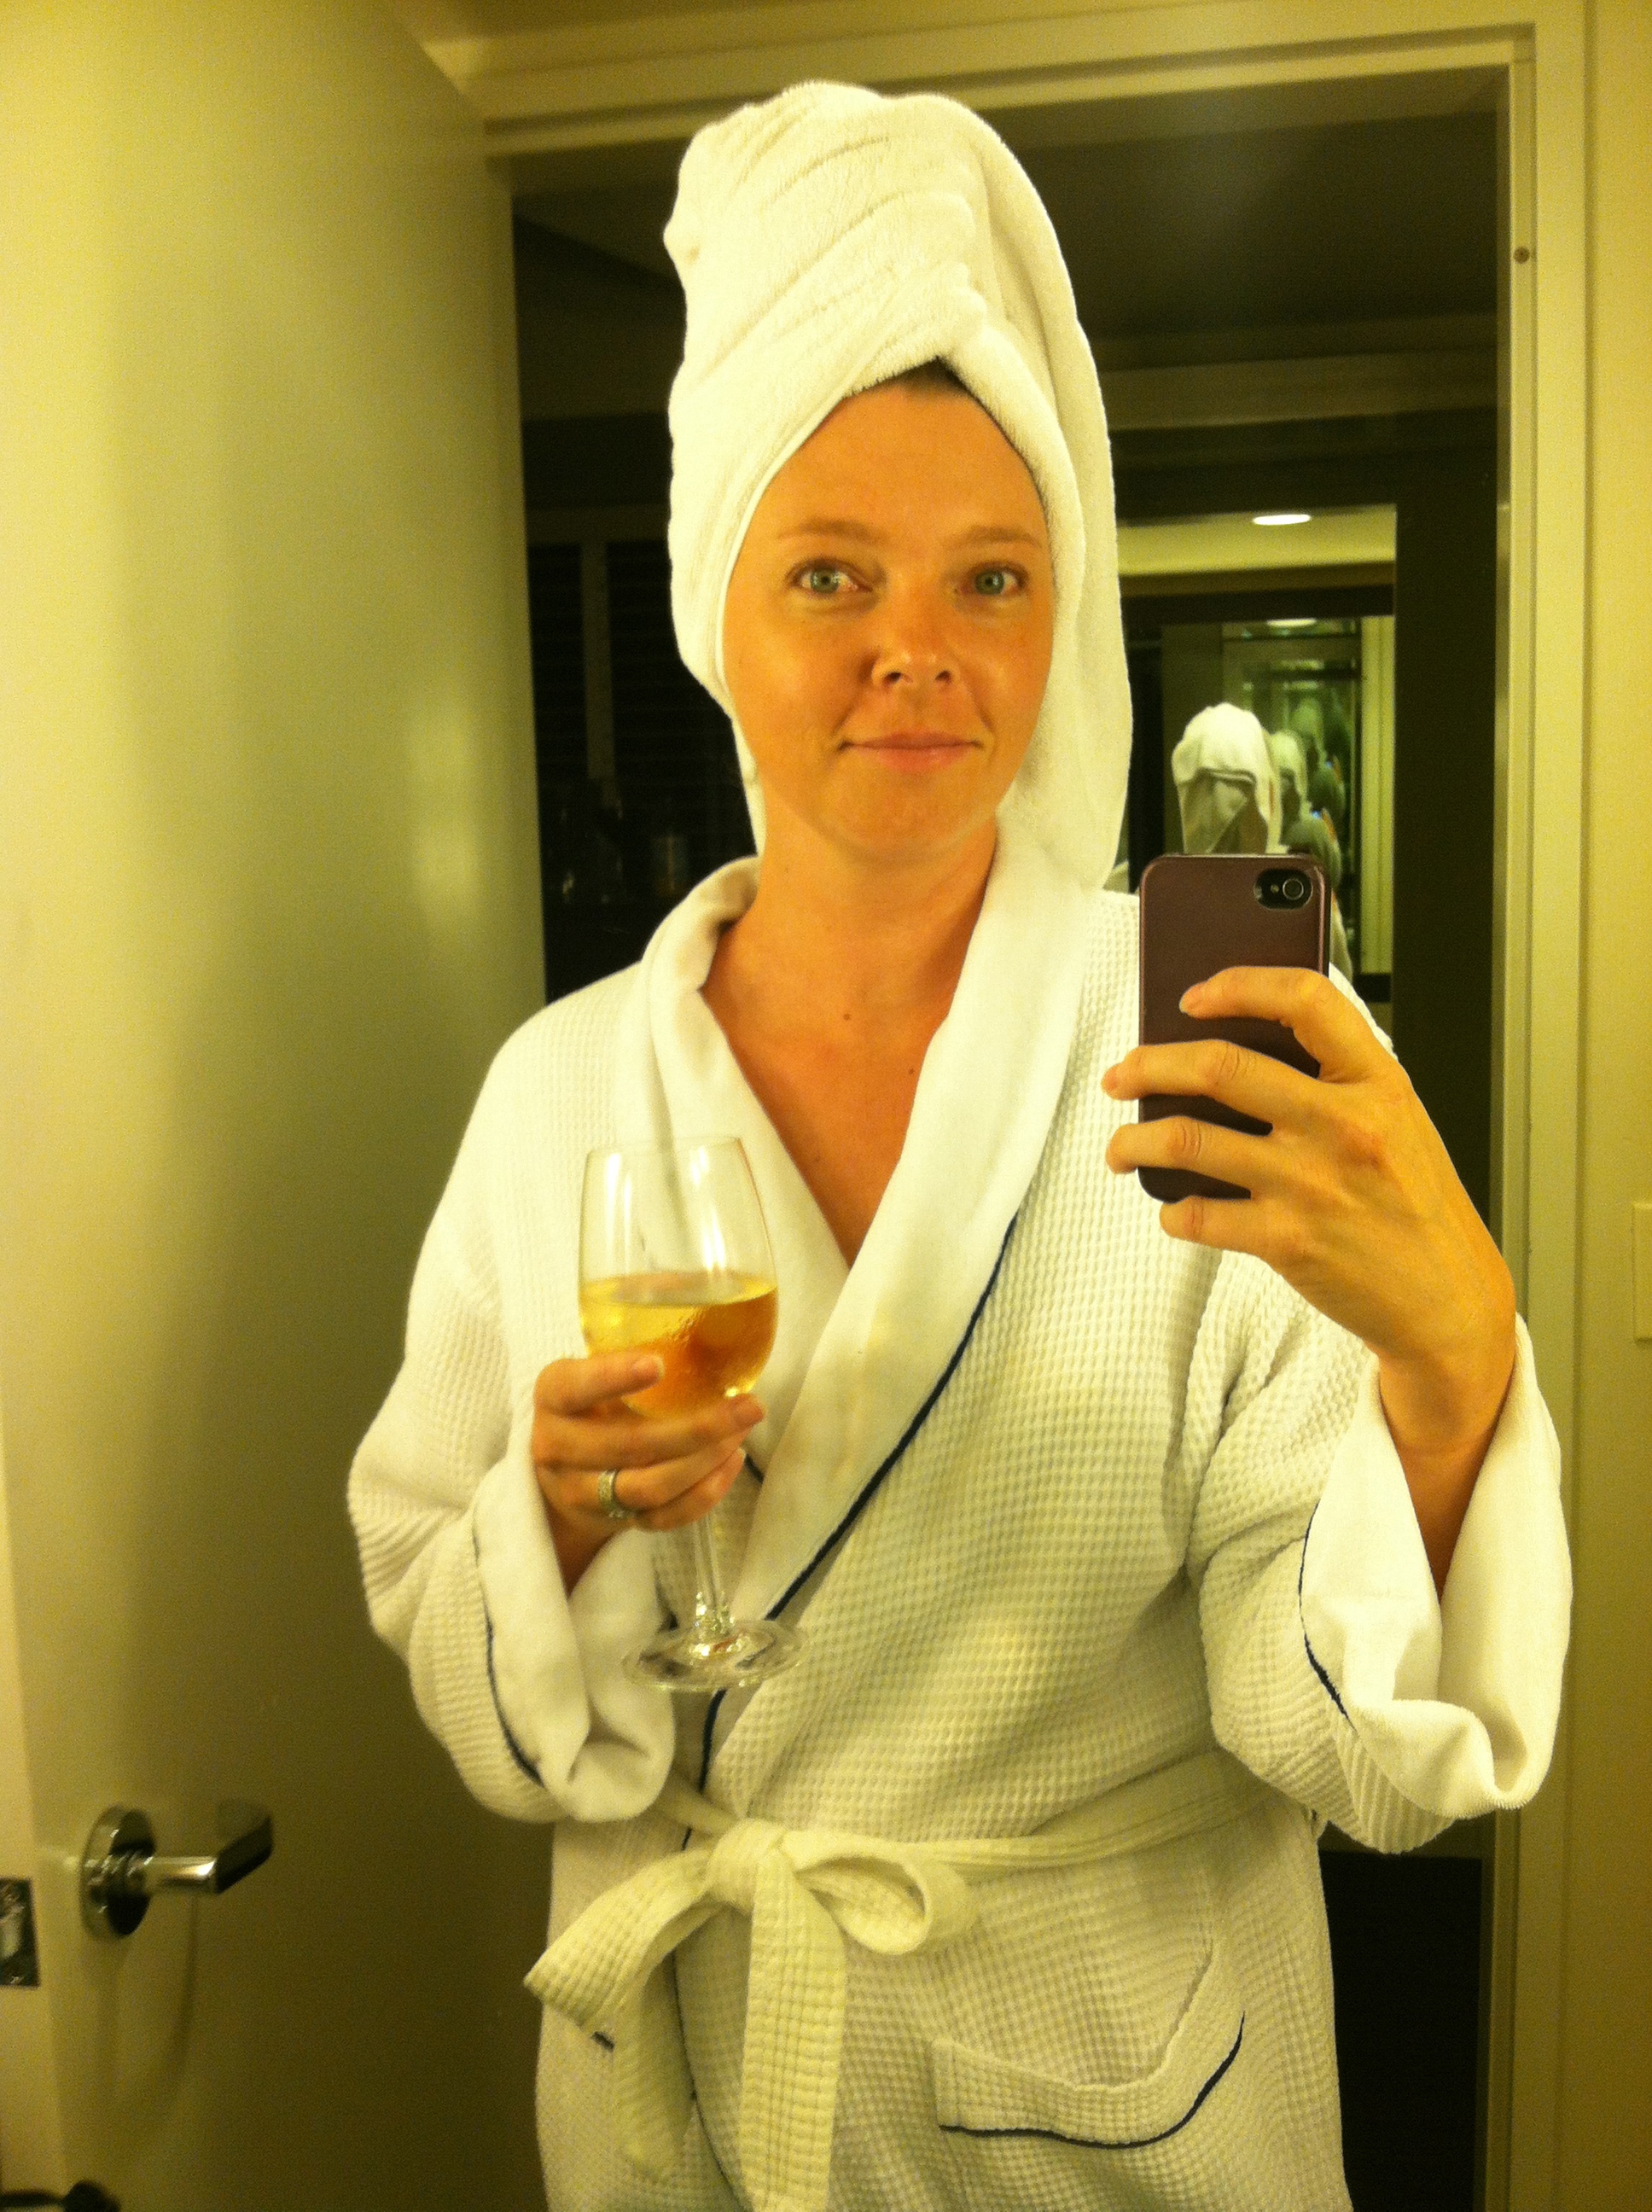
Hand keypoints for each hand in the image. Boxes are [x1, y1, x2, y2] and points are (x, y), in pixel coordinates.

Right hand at [532, 1351, 763, 1593]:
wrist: (562, 1468)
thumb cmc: (590, 1401)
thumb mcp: (592, 1368)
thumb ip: (631, 1344)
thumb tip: (700, 1309)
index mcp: (553, 1396)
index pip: (576, 1387)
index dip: (613, 1377)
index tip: (657, 1364)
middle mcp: (558, 1447)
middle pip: (629, 1446)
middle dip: (697, 1428)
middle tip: (748, 1406)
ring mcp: (582, 1493)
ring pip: (651, 1487)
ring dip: (706, 1460)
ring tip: (742, 1431)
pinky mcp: (611, 1522)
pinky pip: (664, 1517)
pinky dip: (705, 1493)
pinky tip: (731, 1461)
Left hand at [1102, 968, 1516, 1590]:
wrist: (1447, 1299)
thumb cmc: (1413, 1203)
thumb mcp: (1398, 1121)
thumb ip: (1335, 1081)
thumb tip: (1230, 1049)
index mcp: (1378, 1082)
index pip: (1305, 1001)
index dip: (1239, 985)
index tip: (1193, 997)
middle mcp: (1343, 1125)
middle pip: (1220, 1067)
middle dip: (1150, 1065)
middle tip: (1121, 1075)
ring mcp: (1313, 1184)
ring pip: (1188, 1140)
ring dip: (1134, 1141)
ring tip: (1120, 1147)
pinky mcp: (1289, 1241)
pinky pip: (1199, 1216)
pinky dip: (1173, 1212)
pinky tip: (1174, 1210)